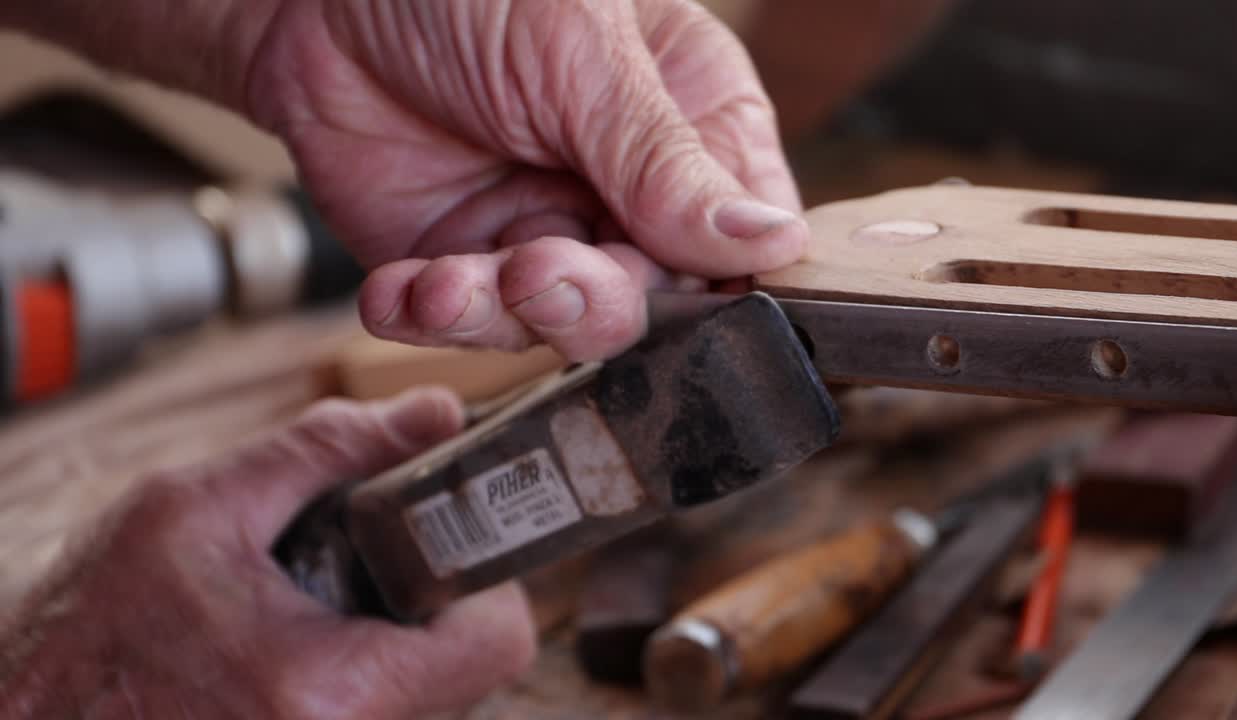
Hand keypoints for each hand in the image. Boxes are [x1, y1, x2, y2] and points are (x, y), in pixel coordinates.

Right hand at [0, 389, 534, 718]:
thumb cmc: (84, 629)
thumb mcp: (194, 508)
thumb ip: (324, 450)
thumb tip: (432, 414)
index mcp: (327, 686)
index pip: (496, 641)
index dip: (483, 584)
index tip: (444, 552)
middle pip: (466, 674)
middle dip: (432, 610)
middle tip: (374, 568)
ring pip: (423, 701)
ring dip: (394, 646)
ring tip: (319, 606)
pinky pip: (376, 717)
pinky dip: (356, 678)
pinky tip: (293, 650)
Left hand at [246, 0, 807, 359]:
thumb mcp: (580, 52)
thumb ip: (663, 159)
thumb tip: (768, 241)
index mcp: (693, 121)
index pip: (742, 232)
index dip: (721, 282)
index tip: (681, 295)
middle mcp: (627, 190)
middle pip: (655, 296)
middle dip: (593, 300)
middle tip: (538, 272)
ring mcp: (546, 229)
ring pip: (562, 321)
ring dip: (505, 314)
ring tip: (449, 282)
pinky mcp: (465, 261)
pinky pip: (468, 322)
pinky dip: (433, 318)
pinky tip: (406, 289)